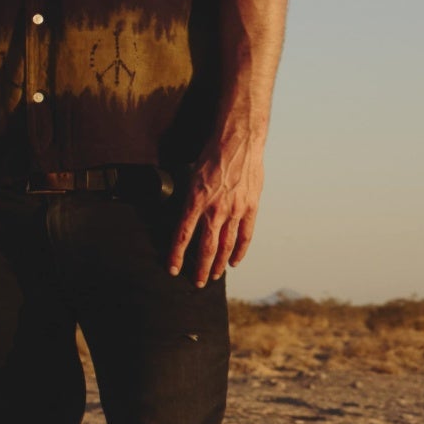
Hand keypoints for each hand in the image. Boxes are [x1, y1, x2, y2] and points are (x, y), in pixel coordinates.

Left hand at [168, 140, 263, 287]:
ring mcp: (235, 210)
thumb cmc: (212, 155)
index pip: (182, 235)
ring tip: (213, 277)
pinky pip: (245, 235)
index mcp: (195, 201)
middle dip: (199, 268)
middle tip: (196, 282)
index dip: (176, 255)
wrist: (238, 142)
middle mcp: (215, 209)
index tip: (172, 268)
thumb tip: (184, 213)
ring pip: (225, 245)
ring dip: (218, 264)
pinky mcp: (251, 208)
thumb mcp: (191, 176)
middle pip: (205, 248)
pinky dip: (239, 251)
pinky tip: (234, 261)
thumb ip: (189, 198)